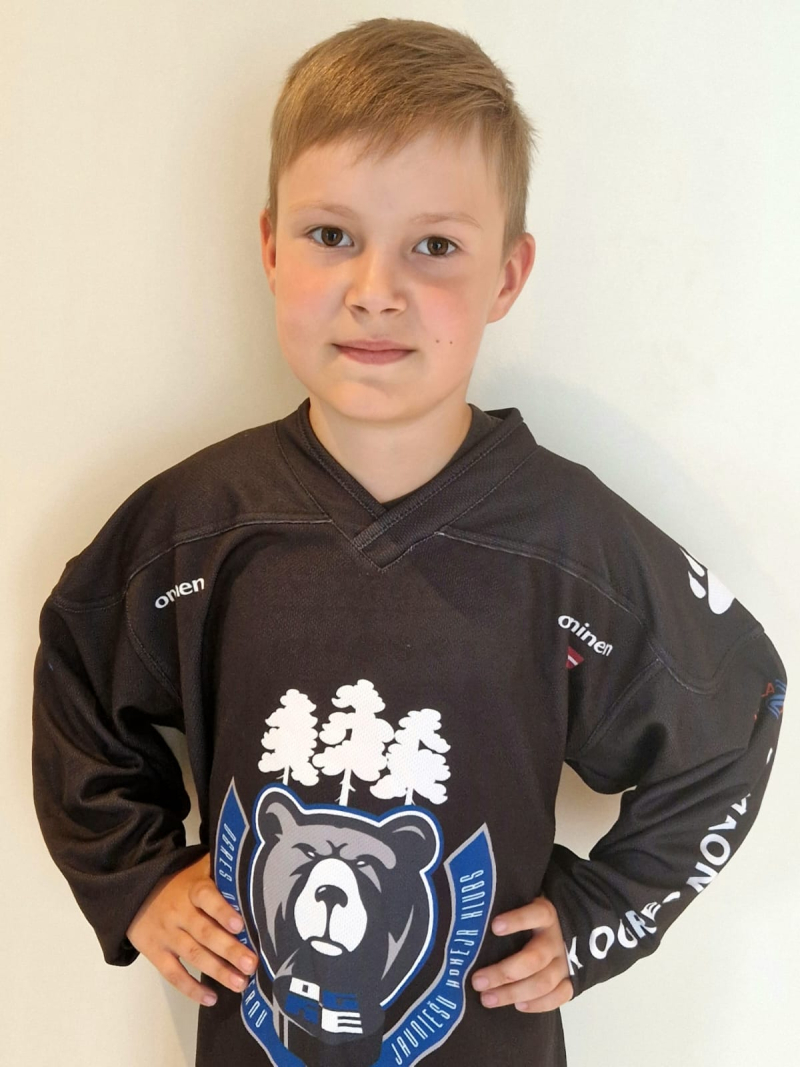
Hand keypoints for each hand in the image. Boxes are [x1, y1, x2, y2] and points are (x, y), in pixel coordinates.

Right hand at [126, 853, 258, 1006]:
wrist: (134, 891)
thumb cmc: (179, 881)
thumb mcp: (199, 868)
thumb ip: (223, 871)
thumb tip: (257, 870)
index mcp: (192, 889)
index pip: (207, 898)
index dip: (222, 910)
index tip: (239, 924)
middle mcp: (179, 913)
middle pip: (205, 932)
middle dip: (229, 950)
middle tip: (251, 964)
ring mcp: (166, 935)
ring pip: (193, 955)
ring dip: (218, 972)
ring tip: (240, 984)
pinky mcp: (155, 953)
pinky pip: (173, 974)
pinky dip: (191, 988)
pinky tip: (211, 998)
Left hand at [470, 895, 572, 1012]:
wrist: (561, 930)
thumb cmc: (529, 918)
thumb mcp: (520, 905)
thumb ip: (503, 909)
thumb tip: (468, 923)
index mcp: (545, 915)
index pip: (535, 914)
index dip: (517, 920)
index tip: (494, 926)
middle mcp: (556, 939)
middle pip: (534, 958)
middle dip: (503, 973)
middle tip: (477, 981)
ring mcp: (565, 961)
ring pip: (544, 982)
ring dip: (514, 993)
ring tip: (487, 998)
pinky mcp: (570, 980)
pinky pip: (560, 996)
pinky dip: (539, 1004)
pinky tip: (518, 1006)